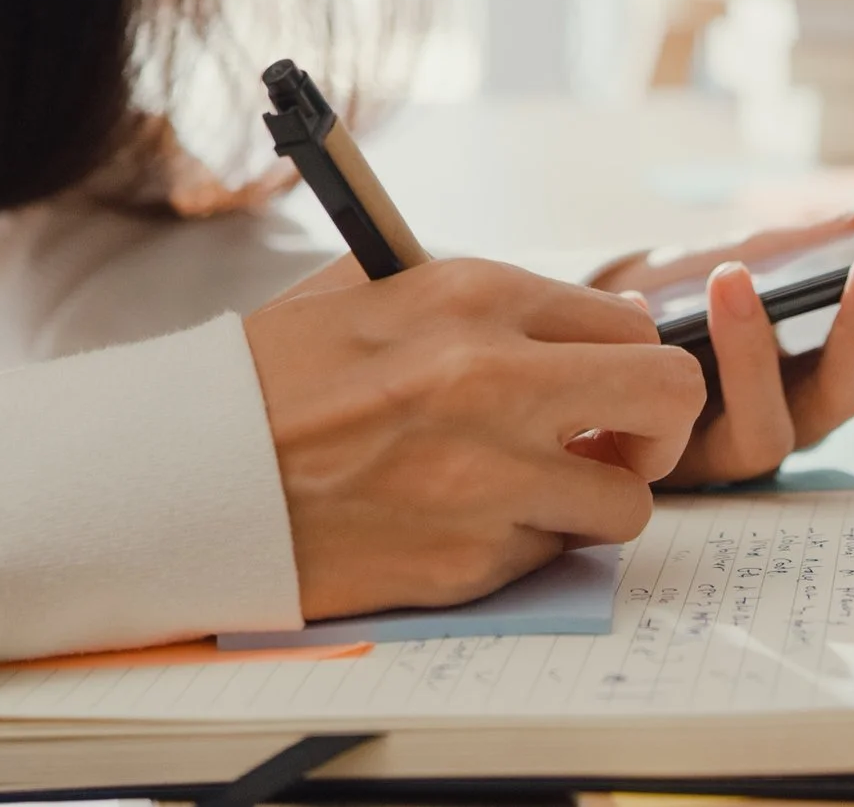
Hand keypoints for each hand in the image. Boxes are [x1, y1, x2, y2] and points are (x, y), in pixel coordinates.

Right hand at [245, 258, 704, 619]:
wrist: (182, 473)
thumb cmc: (271, 380)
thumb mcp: (374, 292)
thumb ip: (480, 305)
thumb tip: (577, 324)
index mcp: (476, 298)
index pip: (630, 323)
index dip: (626, 361)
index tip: (603, 386)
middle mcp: (498, 380)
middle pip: (671, 396)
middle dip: (659, 428)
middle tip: (617, 444)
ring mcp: (489, 478)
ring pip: (628, 502)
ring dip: (591, 503)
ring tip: (529, 494)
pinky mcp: (466, 560)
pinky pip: (547, 556)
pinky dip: (520, 548)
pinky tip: (458, 526)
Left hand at [592, 184, 853, 488]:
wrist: (573, 331)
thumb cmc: (676, 292)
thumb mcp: (751, 251)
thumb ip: (833, 233)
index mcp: (822, 363)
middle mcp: (788, 413)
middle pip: (848, 392)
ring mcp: (725, 446)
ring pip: (767, 429)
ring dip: (752, 351)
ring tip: (733, 278)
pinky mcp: (663, 466)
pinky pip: (678, 433)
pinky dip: (664, 373)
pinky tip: (644, 315)